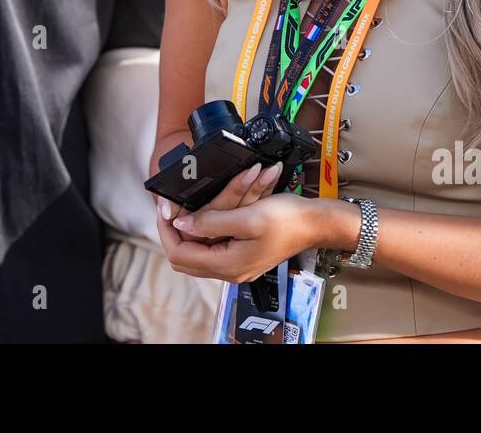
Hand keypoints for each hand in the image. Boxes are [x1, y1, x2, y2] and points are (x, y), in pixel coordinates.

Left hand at [162, 193, 319, 283]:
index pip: (180, 255)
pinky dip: (204, 231)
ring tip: (185, 209)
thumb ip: (210, 222)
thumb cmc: (287, 220)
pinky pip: (213, 247)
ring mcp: (236, 265)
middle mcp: (230, 270)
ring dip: (189, 231)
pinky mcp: (242, 256)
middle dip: (174, 232)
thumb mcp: (246, 216)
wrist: (314, 223)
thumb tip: (181, 224)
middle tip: (171, 210)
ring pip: (197, 253)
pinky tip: (205, 215)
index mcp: (228, 265)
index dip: (167, 231)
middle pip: (185, 258)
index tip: (165, 210)